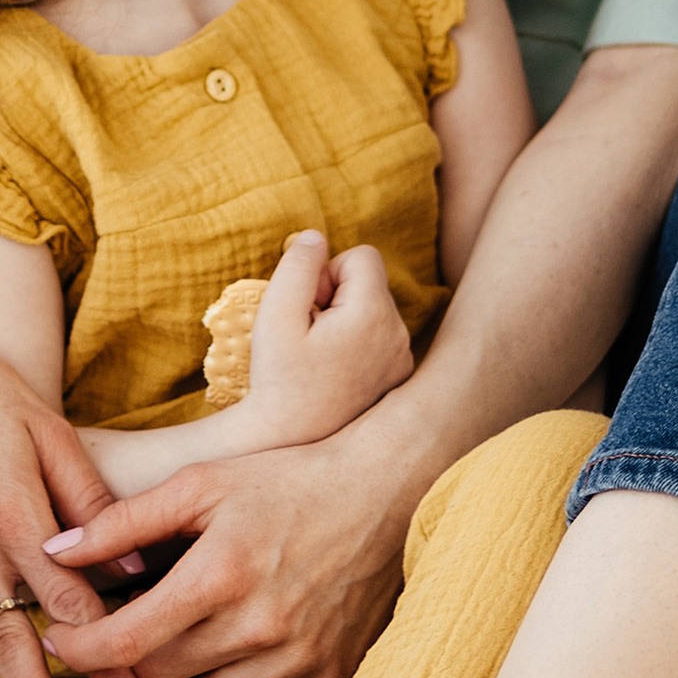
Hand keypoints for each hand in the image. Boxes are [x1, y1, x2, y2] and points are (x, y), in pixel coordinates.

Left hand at [39, 417, 425, 677]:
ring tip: (148, 666)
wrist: (384, 494)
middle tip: (97, 650)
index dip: (78, 650)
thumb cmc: (284, 481)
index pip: (125, 642)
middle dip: (116, 670)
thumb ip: (124, 520)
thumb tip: (54, 551)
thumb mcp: (201, 482)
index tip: (58, 641)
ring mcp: (298, 662)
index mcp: (221, 573)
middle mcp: (260, 627)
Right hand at [233, 230, 414, 446]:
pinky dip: (356, 343)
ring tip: (318, 354)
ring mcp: (401, 360)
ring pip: (373, 310)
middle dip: (336, 295)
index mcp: (373, 315)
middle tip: (307, 332)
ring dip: (344, 319)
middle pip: (370, 283)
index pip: (362, 256)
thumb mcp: (275, 314)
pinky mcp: (396, 379)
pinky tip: (332, 370)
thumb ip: (298, 266)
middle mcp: (398, 336)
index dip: (327, 272)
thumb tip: (317, 237)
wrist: (289, 441)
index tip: (308, 306)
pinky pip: (379, 338)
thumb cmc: (278, 379)